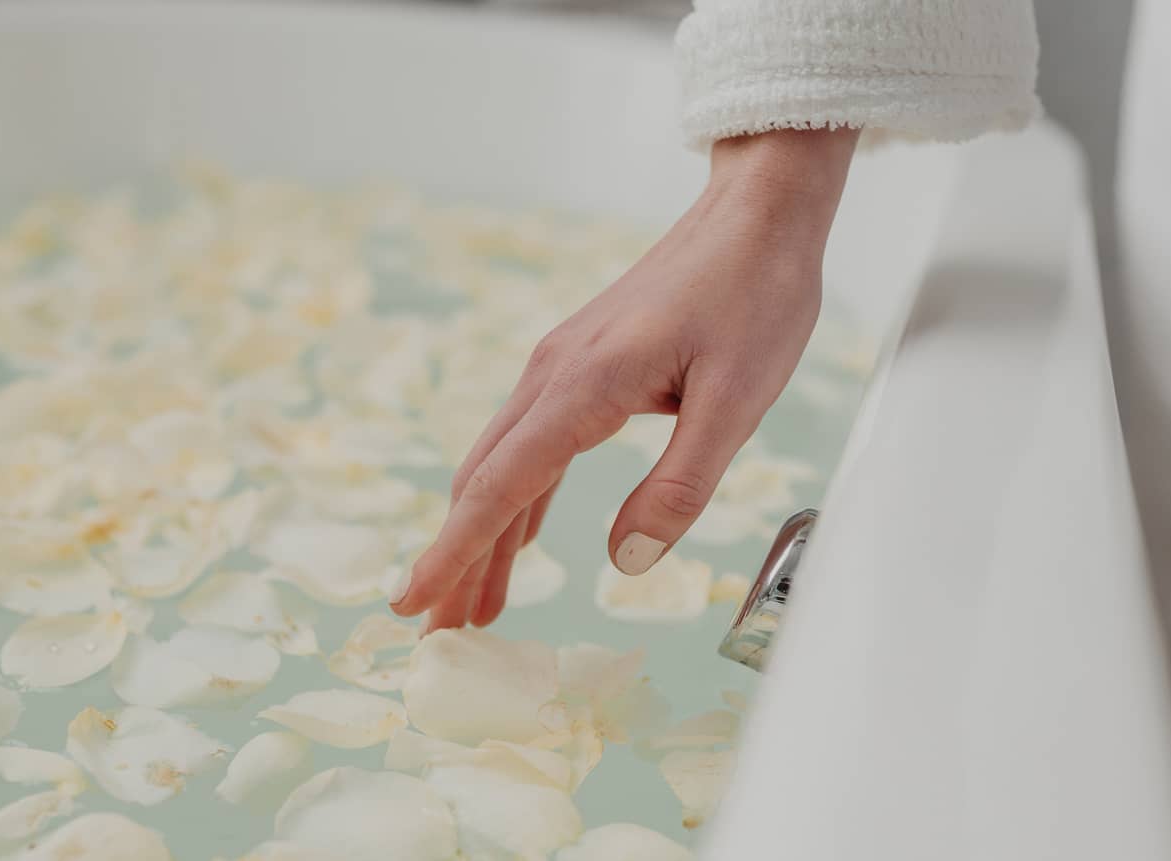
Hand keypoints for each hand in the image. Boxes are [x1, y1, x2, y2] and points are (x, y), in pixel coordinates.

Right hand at [391, 128, 859, 630]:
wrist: (756, 213)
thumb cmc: (756, 295)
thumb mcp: (739, 400)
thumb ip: (680, 484)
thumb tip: (625, 563)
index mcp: (583, 386)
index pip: (498, 487)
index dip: (453, 553)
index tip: (413, 605)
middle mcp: (554, 375)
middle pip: (483, 482)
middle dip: (455, 559)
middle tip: (436, 631)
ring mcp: (562, 366)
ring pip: (502, 464)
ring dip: (483, 535)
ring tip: (474, 604)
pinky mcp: (582, 364)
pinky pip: (532, 444)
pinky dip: (516, 499)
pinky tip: (521, 535)